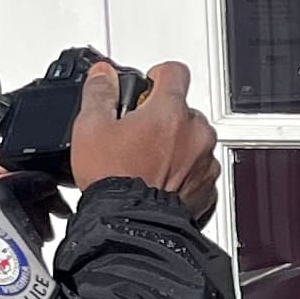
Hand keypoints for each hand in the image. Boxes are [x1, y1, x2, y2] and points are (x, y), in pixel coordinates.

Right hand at [70, 60, 219, 222]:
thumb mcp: (91, 129)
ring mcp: (205, 160)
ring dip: (176, 145)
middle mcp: (196, 132)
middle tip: (137, 135)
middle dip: (163, 118)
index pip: (174, 72)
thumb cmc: (113, 181)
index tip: (150, 84)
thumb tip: (103, 75)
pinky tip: (160, 180)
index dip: (159, 75)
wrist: (130, 226)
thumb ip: (100, 94)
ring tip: (147, 161)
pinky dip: (184, 171)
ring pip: (193, 140)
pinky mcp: (208, 186)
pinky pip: (199, 168)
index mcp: (170, 111)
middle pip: (183, 110)